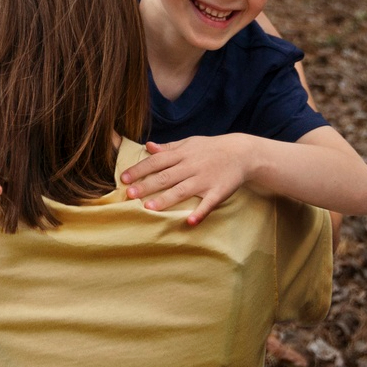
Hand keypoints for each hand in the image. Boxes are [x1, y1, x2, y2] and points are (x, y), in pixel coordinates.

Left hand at [121, 135, 254, 223]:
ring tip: (149, 208)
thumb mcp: (189, 143)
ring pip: (182, 190)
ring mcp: (205, 179)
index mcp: (182, 154)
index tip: (123, 178)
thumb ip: (168, 148)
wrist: (243, 153)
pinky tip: (189, 222)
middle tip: (129, 194)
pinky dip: (200, 213)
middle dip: (146, 185)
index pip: (156, 161)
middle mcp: (191, 166)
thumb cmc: (211, 149)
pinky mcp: (218, 191)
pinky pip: (208, 204)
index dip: (139, 169)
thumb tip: (147, 147)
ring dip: (166, 199)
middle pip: (165, 177)